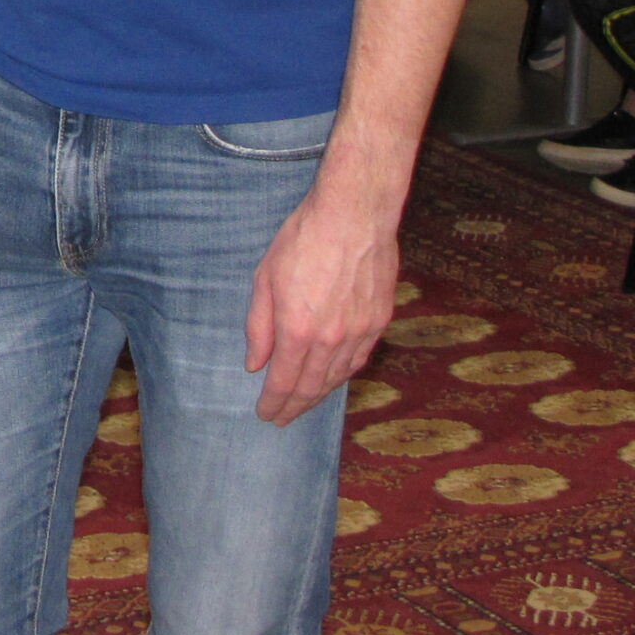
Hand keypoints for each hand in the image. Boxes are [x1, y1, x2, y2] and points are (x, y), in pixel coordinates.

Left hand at [243, 190, 400, 425]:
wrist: (355, 215)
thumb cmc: (303, 238)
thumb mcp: (265, 277)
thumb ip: (259, 326)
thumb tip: (255, 364)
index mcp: (298, 329)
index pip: (283, 381)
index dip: (274, 403)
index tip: (265, 415)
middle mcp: (331, 339)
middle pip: (311, 387)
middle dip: (294, 407)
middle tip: (282, 419)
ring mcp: (360, 332)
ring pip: (337, 377)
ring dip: (318, 395)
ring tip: (304, 403)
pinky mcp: (379, 321)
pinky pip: (359, 359)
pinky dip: (343, 375)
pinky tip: (332, 378)